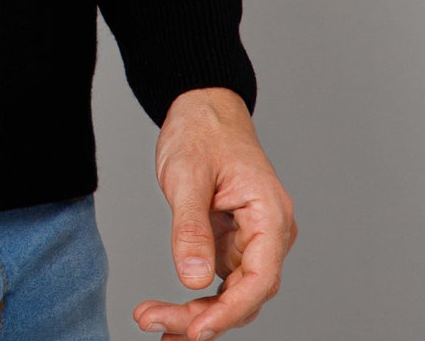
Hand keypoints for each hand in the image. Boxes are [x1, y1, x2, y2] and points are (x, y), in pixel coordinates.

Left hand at [132, 88, 296, 338]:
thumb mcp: (188, 175)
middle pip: (245, 294)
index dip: (230, 311)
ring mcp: (252, 241)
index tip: (197, 330)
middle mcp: (269, 233)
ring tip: (153, 320)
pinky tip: (169, 313)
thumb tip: (193, 279)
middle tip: (155, 323)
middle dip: (203, 317)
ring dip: (196, 313)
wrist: (201, 106)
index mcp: (271, 214)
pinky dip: (197, 299)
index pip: (260, 278)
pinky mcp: (233, 243)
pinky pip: (221, 282)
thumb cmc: (202, 130)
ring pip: (232, 294)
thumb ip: (191, 227)